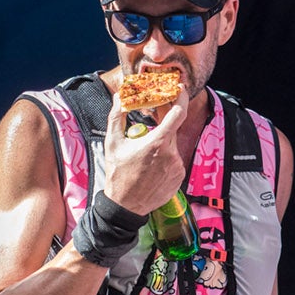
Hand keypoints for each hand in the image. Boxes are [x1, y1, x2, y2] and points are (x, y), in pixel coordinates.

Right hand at [101, 83, 190, 214]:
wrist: (125, 206)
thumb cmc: (118, 174)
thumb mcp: (113, 143)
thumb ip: (116, 115)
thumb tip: (119, 97)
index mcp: (157, 142)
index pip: (178, 113)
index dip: (181, 97)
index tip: (179, 89)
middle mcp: (171, 154)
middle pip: (173, 129)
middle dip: (163, 122)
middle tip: (152, 121)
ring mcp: (177, 167)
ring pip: (172, 145)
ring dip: (162, 143)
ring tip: (144, 155)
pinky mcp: (179, 177)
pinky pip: (174, 160)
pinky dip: (165, 158)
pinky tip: (151, 167)